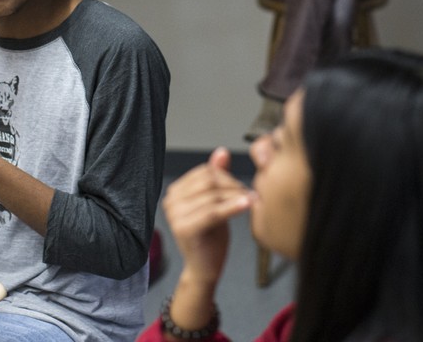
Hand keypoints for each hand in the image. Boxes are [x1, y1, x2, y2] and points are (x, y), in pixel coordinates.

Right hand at [163, 147, 251, 287]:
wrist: (205, 269)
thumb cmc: (211, 237)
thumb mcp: (215, 202)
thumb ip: (216, 178)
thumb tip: (221, 152)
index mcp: (175, 192)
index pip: (205, 172)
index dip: (228, 176)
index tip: (243, 188)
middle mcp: (170, 201)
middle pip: (208, 181)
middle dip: (233, 186)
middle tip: (250, 195)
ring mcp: (174, 215)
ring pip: (213, 196)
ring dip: (236, 197)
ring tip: (252, 202)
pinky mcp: (184, 228)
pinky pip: (213, 212)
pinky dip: (232, 207)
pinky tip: (247, 205)